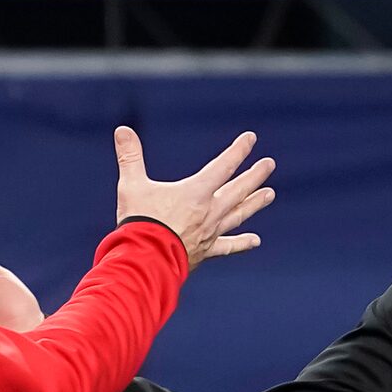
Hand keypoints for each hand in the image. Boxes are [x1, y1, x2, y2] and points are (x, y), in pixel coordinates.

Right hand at [113, 125, 275, 269]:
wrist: (145, 261)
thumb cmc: (138, 223)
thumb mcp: (131, 186)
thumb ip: (130, 158)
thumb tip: (122, 130)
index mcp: (196, 192)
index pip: (223, 166)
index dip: (238, 151)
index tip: (251, 139)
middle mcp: (209, 212)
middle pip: (238, 190)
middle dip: (254, 176)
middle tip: (269, 165)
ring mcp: (210, 233)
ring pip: (238, 215)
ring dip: (254, 203)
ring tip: (270, 195)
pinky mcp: (205, 252)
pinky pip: (227, 246)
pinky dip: (241, 243)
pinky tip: (255, 241)